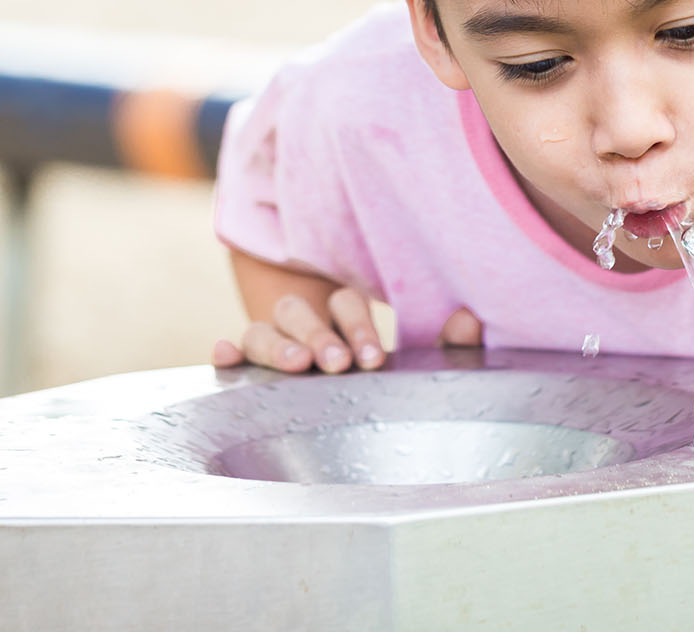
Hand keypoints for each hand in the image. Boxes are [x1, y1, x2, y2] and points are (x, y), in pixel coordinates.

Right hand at [212, 285, 483, 371]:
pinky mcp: (247, 369)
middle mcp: (304, 322)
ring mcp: (272, 343)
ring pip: (261, 329)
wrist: (344, 391)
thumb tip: (469, 319)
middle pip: (298, 311)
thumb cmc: (380, 368)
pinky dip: (226, 352)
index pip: (344, 302)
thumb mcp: (416, 359)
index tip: (372, 358)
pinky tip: (224, 357)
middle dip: (318, 334)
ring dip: (277, 345)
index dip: (357, 326)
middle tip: (337, 363)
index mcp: (344, 312)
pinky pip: (232, 354)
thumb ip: (447, 343)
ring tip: (297, 367)